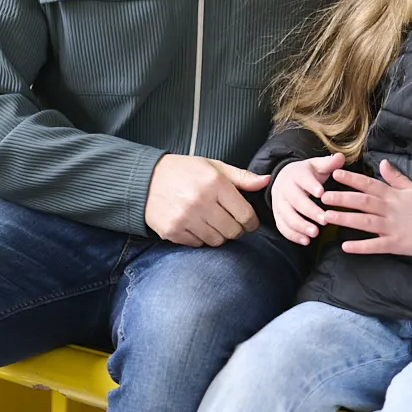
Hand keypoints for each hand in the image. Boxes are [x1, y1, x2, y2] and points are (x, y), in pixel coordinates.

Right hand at [144, 155, 267, 246]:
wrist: (144, 180)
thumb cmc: (184, 171)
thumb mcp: (213, 166)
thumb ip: (241, 177)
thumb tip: (266, 181)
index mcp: (214, 183)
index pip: (245, 214)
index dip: (251, 222)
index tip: (249, 222)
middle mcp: (201, 202)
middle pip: (233, 231)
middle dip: (236, 229)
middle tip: (229, 222)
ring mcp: (186, 218)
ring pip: (217, 241)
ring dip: (219, 235)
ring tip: (211, 222)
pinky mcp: (173, 231)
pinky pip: (198, 244)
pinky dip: (200, 238)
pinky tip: (195, 225)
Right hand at [271, 153, 344, 244]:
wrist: (283, 178)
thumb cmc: (306, 174)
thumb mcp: (316, 165)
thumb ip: (329, 164)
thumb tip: (340, 157)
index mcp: (297, 174)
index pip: (304, 179)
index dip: (311, 185)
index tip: (321, 193)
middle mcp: (285, 188)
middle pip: (296, 201)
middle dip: (310, 211)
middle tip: (325, 220)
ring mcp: (280, 203)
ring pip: (287, 216)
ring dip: (301, 226)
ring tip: (315, 233)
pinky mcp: (277, 215)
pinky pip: (282, 227)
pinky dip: (293, 235)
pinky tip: (305, 241)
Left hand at [321, 161, 411, 257]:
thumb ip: (396, 177)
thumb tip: (381, 163)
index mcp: (393, 195)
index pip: (369, 184)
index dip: (352, 179)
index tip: (335, 173)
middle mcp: (390, 209)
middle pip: (362, 202)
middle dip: (342, 198)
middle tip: (322, 196)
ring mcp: (392, 227)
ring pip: (364, 222)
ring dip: (345, 219)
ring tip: (326, 217)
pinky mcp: (396, 244)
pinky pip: (375, 245)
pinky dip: (360, 246)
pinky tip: (345, 247)